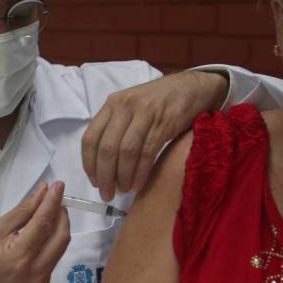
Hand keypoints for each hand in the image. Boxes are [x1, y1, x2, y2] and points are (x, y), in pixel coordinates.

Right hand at [0, 181, 70, 282]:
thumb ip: (23, 210)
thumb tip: (43, 192)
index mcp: (20, 255)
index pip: (43, 223)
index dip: (52, 202)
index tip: (58, 185)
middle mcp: (36, 270)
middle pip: (60, 236)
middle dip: (61, 213)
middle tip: (55, 197)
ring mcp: (41, 279)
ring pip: (61, 246)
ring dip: (60, 225)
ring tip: (51, 210)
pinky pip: (55, 255)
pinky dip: (54, 239)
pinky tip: (46, 229)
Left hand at [82, 70, 227, 200]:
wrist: (193, 87)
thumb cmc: (159, 101)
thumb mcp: (131, 107)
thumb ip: (116, 127)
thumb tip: (102, 163)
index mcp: (112, 104)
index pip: (90, 138)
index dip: (89, 164)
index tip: (95, 182)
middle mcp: (124, 107)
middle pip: (106, 148)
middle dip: (105, 176)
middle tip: (107, 194)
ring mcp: (144, 114)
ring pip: (126, 152)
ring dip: (123, 177)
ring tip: (124, 190)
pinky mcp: (163, 123)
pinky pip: (147, 153)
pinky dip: (141, 172)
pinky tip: (139, 184)